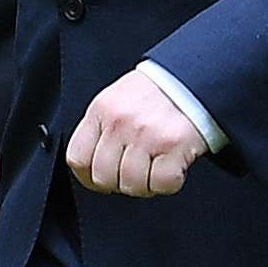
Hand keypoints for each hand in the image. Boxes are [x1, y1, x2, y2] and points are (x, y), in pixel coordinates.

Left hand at [65, 70, 207, 197]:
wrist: (189, 81)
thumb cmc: (152, 94)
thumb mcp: (114, 101)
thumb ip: (99, 129)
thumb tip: (90, 164)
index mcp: (101, 111)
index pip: (78, 158)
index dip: (86, 177)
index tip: (97, 180)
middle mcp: (120, 123)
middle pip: (104, 177)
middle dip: (117, 183)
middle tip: (130, 175)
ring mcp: (146, 135)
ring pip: (132, 185)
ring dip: (144, 186)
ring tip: (152, 170)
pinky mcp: (174, 146)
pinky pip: (163, 184)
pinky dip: (167, 183)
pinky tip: (170, 167)